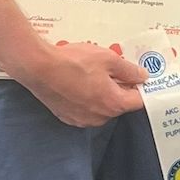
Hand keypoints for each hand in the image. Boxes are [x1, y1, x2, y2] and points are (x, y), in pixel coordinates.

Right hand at [20, 39, 146, 126]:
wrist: (38, 67)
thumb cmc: (72, 62)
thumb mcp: (108, 58)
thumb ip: (129, 70)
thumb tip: (142, 76)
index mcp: (114, 104)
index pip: (138, 101)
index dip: (141, 87)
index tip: (139, 77)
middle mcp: (100, 117)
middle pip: (119, 104)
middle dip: (119, 88)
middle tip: (112, 69)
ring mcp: (83, 120)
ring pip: (102, 107)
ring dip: (102, 93)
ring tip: (92, 73)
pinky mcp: (68, 117)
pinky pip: (85, 109)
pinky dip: (86, 98)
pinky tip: (79, 82)